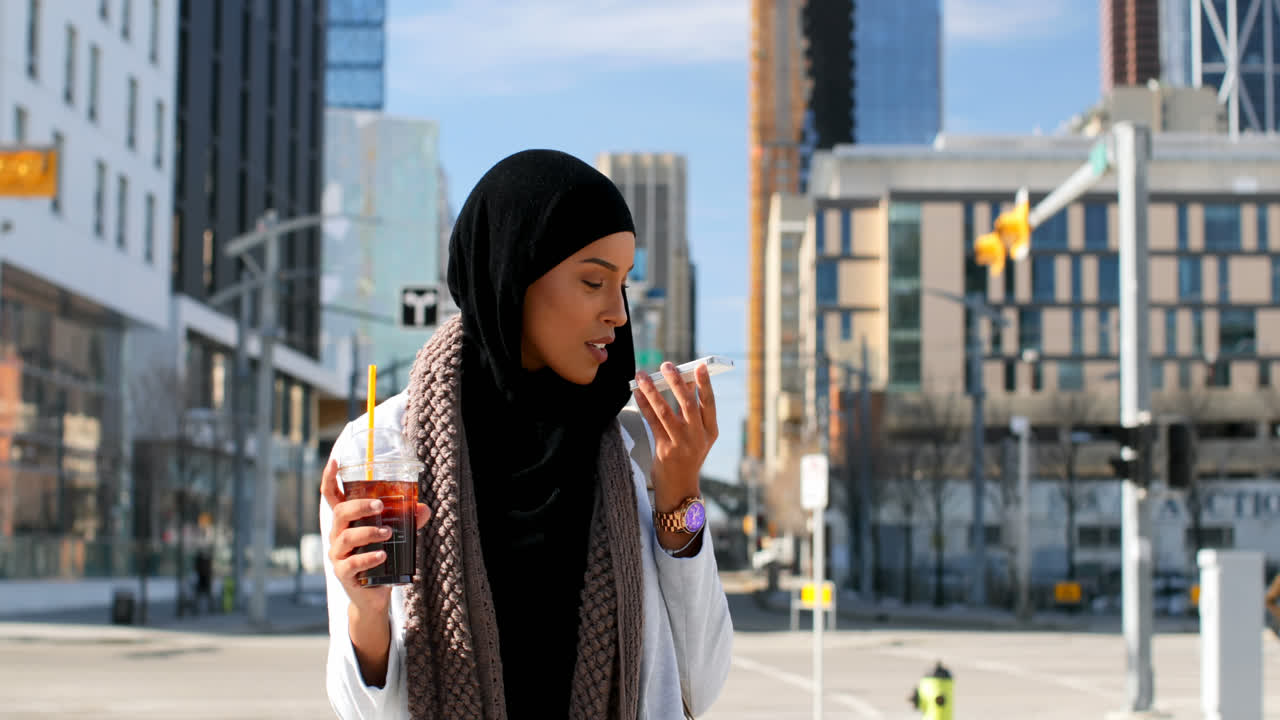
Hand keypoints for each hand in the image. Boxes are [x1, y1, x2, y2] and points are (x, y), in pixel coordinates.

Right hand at [320, 457, 430, 616]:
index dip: (330, 478)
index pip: (331, 496)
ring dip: (368, 532)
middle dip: (359, 506)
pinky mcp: (343, 574)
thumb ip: (408, 521)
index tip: (335, 460)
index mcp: (346, 521)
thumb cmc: (381, 557)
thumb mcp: (396, 536)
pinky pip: (352, 564)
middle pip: (340, 513)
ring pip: (346, 537)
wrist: (374, 595)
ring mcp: (338, 555)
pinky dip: (368, 558)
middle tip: (381, 506)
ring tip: (388, 533)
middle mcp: (337, 535)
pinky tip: (383, 555)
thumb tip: (423, 508)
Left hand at [632, 362, 718, 512]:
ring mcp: (681, 444)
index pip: (709, 403)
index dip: (705, 384)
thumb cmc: (687, 456)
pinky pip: (652, 423)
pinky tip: (637, 393)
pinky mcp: (664, 450)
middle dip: (677, 383)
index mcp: (710, 431)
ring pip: (665, 412)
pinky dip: (644, 405)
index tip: (699, 366)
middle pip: (688, 404)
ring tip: (643, 375)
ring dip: (653, 391)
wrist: (680, 488)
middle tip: (667, 365)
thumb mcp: (697, 436)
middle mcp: (698, 437)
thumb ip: (692, 413)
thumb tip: (680, 381)